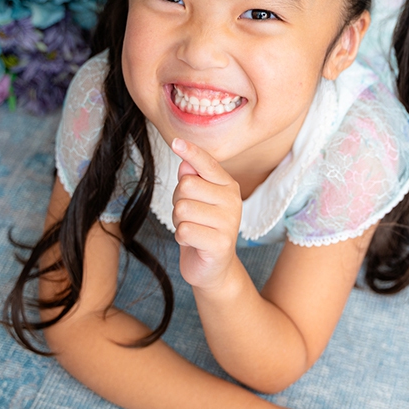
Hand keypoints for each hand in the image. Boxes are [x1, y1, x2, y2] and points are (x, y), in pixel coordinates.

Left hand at [171, 137, 242, 291]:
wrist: (213, 266)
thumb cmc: (201, 226)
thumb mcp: (197, 199)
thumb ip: (192, 178)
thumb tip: (185, 161)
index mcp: (228, 185)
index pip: (207, 163)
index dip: (191, 152)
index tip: (176, 142)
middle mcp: (232, 201)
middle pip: (186, 186)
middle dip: (178, 201)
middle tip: (189, 214)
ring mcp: (229, 223)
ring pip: (182, 209)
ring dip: (178, 221)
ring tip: (192, 228)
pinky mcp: (220, 244)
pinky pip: (184, 231)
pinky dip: (181, 237)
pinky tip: (193, 242)